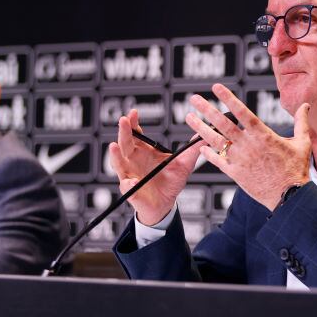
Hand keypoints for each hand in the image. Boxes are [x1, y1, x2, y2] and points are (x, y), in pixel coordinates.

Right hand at [107, 108, 200, 224]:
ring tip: (113, 146)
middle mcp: (133, 160)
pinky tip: (131, 181)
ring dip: (116, 155)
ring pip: (118, 163)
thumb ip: (191, 151)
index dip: (133, 123)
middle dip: (123, 132)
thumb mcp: (184, 165)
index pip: (136, 134)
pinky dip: (128, 184)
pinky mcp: (130, 191)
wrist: (165, 204)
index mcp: (143, 151)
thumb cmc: (171, 182)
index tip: (134, 112)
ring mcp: (129, 174)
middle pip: (124, 143)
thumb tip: (202, 136)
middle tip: (123, 120)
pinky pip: (127, 187)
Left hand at [185, 84, 310, 210]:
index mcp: (263, 135)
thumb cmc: (296, 169)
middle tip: (194, 98)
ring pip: (216, 140)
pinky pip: (218, 161)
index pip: (242, 112)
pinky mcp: (235, 173)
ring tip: (189, 117)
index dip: (228, 98)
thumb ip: (301, 122)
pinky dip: (208, 153)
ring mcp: (240, 159)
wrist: (289, 196)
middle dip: (206, 109)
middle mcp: (248, 145)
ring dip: (200, 128)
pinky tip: (200, 146)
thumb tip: (306, 105)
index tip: (216, 87)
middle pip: (223, 123)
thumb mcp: (302, 142)